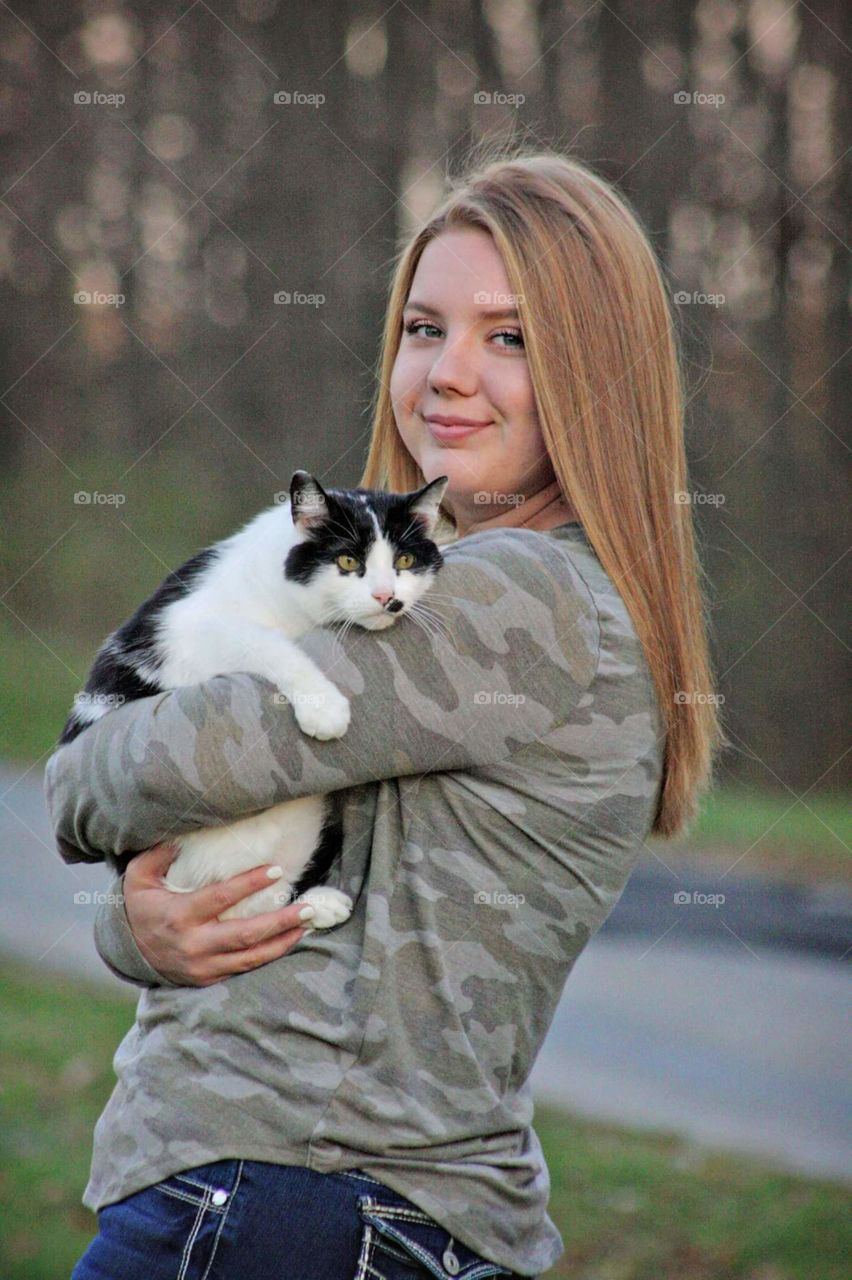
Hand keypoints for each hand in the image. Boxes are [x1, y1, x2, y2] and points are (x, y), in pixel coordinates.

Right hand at [122, 843, 315, 986]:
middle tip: (307, 907)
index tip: (276, 870)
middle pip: (244, 934)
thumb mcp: (139, 876)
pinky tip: (289, 940)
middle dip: (279, 921)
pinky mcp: (208, 978)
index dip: (249, 884)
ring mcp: (202, 965)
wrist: (127, 951)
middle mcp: (193, 944)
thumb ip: (159, 853)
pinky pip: (244, 968)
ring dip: (282, 941)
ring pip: (250, 957)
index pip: (221, 898)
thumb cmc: (139, 906)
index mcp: (179, 916)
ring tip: (306, 924)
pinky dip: (269, 956)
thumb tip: (184, 828)